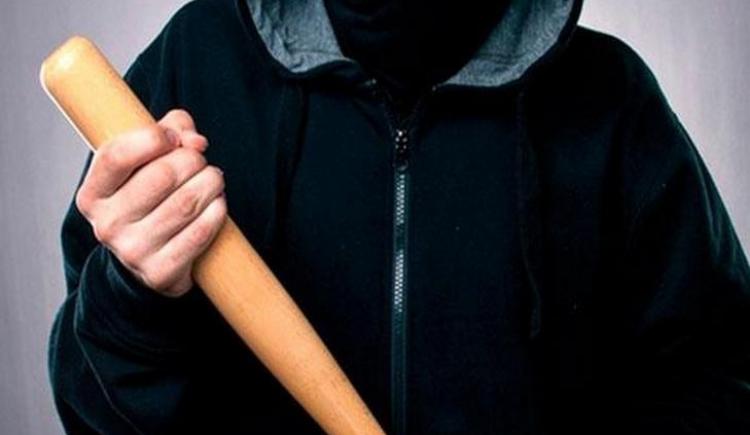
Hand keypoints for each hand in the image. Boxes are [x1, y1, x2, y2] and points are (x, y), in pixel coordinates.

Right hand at [75, 109, 226, 296]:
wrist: (150, 260)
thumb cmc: (150, 199)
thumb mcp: (147, 162)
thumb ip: (170, 132)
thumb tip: (194, 140)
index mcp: (93, 194)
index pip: (117, 156)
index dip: (154, 138)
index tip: (175, 139)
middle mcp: (107, 224)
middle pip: (162, 175)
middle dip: (193, 160)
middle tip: (201, 162)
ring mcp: (132, 251)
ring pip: (187, 202)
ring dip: (211, 183)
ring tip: (214, 180)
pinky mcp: (161, 271)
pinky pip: (201, 232)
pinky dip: (217, 212)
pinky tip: (217, 204)